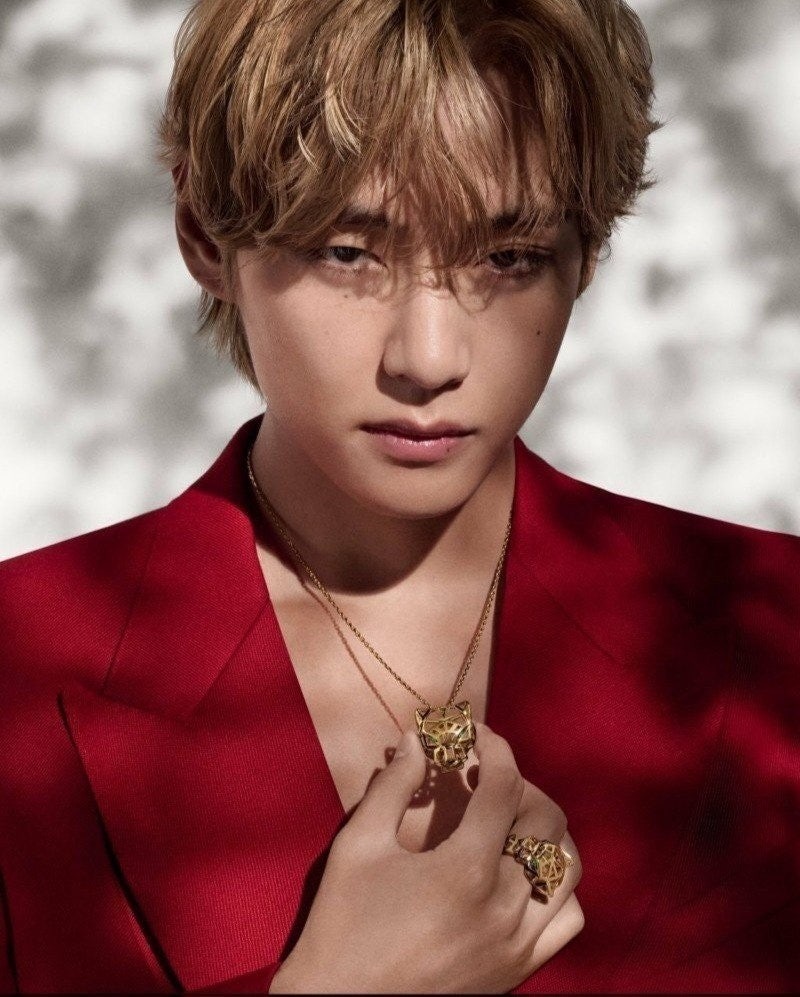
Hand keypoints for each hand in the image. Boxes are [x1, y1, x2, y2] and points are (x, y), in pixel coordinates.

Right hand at [270, 723, 582, 993]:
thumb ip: (394, 786)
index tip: (476, 734)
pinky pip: (567, 919)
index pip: (504, 787)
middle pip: (547, 820)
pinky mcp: (519, 971)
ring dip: (546, 831)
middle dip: (520, 783)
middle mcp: (504, 907)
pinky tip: (524, 874)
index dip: (495, 748)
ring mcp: (518, 943)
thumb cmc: (343, 925)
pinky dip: (556, 887)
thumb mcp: (358, 847)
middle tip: (486, 777)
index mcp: (464, 871)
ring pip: (567, 868)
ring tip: (512, 820)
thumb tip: (419, 740)